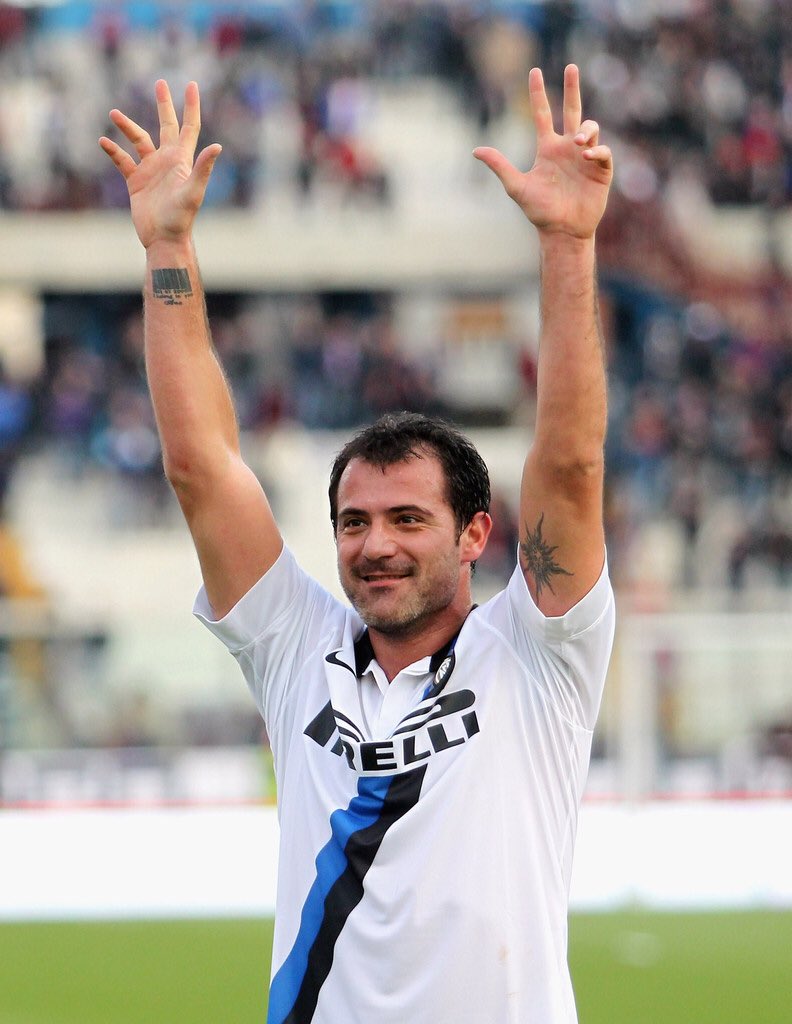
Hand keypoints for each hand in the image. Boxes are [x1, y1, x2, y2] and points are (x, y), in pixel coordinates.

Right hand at [99, 80, 221, 248]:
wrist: (163, 240)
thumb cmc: (181, 219)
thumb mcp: (193, 192)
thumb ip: (202, 169)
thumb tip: (217, 146)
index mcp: (182, 160)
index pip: (189, 127)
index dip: (191, 106)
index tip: (192, 85)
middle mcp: (167, 161)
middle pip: (166, 126)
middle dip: (164, 105)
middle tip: (160, 83)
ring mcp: (151, 170)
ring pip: (138, 140)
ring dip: (127, 126)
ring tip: (113, 113)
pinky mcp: (136, 182)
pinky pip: (122, 161)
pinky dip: (113, 150)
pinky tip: (103, 141)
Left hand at [474, 64, 611, 239]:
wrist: (561, 231)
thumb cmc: (539, 211)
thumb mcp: (516, 186)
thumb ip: (499, 166)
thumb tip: (475, 150)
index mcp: (548, 149)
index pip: (542, 114)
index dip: (538, 94)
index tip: (534, 72)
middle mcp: (567, 148)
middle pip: (572, 110)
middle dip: (572, 88)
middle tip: (571, 66)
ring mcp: (585, 158)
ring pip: (590, 129)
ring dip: (585, 131)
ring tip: (577, 143)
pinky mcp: (601, 170)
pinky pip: (603, 152)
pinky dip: (597, 151)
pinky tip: (587, 157)